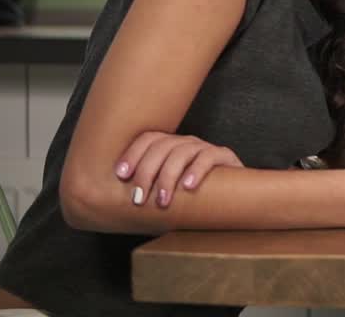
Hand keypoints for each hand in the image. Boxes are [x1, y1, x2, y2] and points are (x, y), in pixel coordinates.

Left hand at [114, 132, 242, 207]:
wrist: (233, 203)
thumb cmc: (192, 202)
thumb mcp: (166, 195)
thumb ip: (147, 192)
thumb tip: (111, 205)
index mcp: (170, 147)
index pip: (148, 139)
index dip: (133, 154)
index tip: (121, 175)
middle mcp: (186, 143)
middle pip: (162, 146)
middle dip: (146, 173)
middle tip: (139, 199)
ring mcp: (205, 148)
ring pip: (182, 151)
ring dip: (168, 177)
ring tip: (162, 201)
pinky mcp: (225, 157)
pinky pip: (208, 157)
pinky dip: (196, 170)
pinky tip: (188, 187)